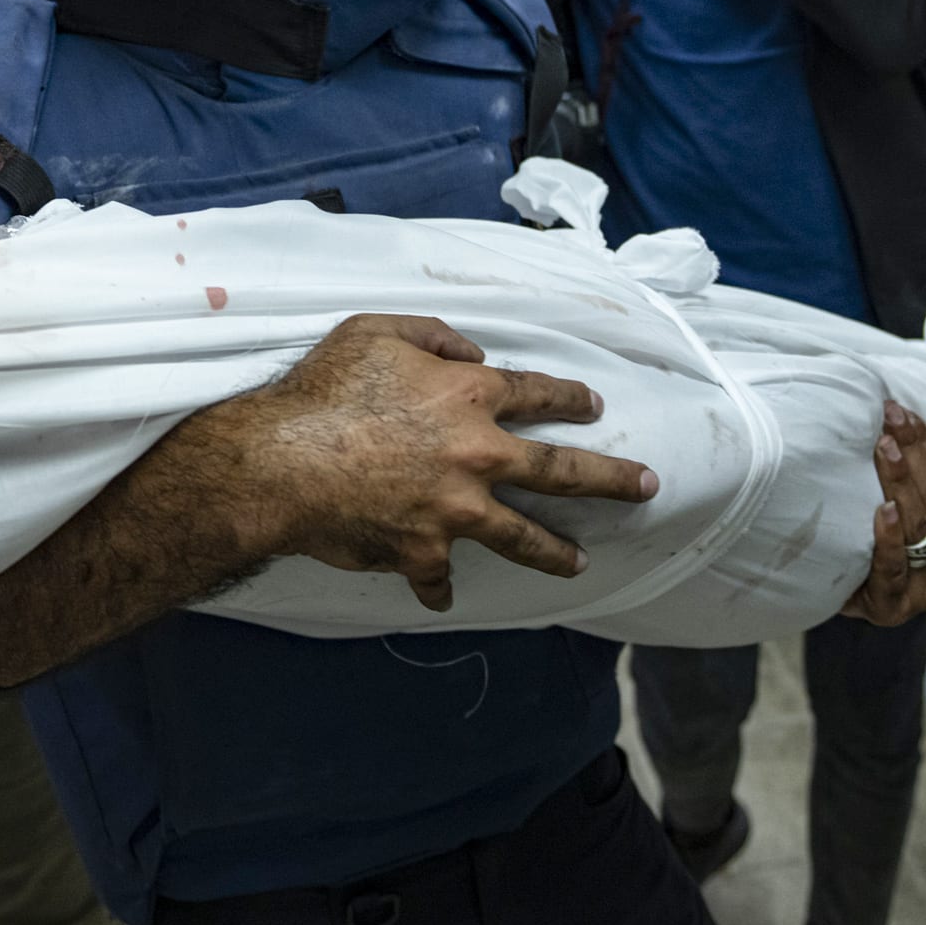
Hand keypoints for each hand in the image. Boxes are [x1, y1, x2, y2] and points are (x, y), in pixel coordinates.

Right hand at [237, 314, 659, 610]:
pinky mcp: (423, 550)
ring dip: (555, 552)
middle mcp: (477, 454)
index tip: (593, 406)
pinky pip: (437, 575)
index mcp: (470, 395)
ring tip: (577, 563)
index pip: (536, 393)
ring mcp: (455, 510)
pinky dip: (437, 584)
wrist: (280, 461)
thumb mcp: (375, 331)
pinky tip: (441, 593)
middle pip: (561, 470)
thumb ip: (432, 335)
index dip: (568, 397)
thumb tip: (470, 352)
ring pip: (524, 537)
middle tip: (645, 486)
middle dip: (611, 478)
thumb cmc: (323, 390)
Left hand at [842, 400, 925, 625]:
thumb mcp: (914, 509)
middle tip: (889, 422)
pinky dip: (889, 537)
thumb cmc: (879, 541)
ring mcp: (924, 587)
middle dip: (917, 456)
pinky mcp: (891, 606)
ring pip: (921, 528)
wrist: (836, 591)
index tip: (902, 413)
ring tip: (883, 449)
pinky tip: (882, 509)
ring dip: (902, 483)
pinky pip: (893, 567)